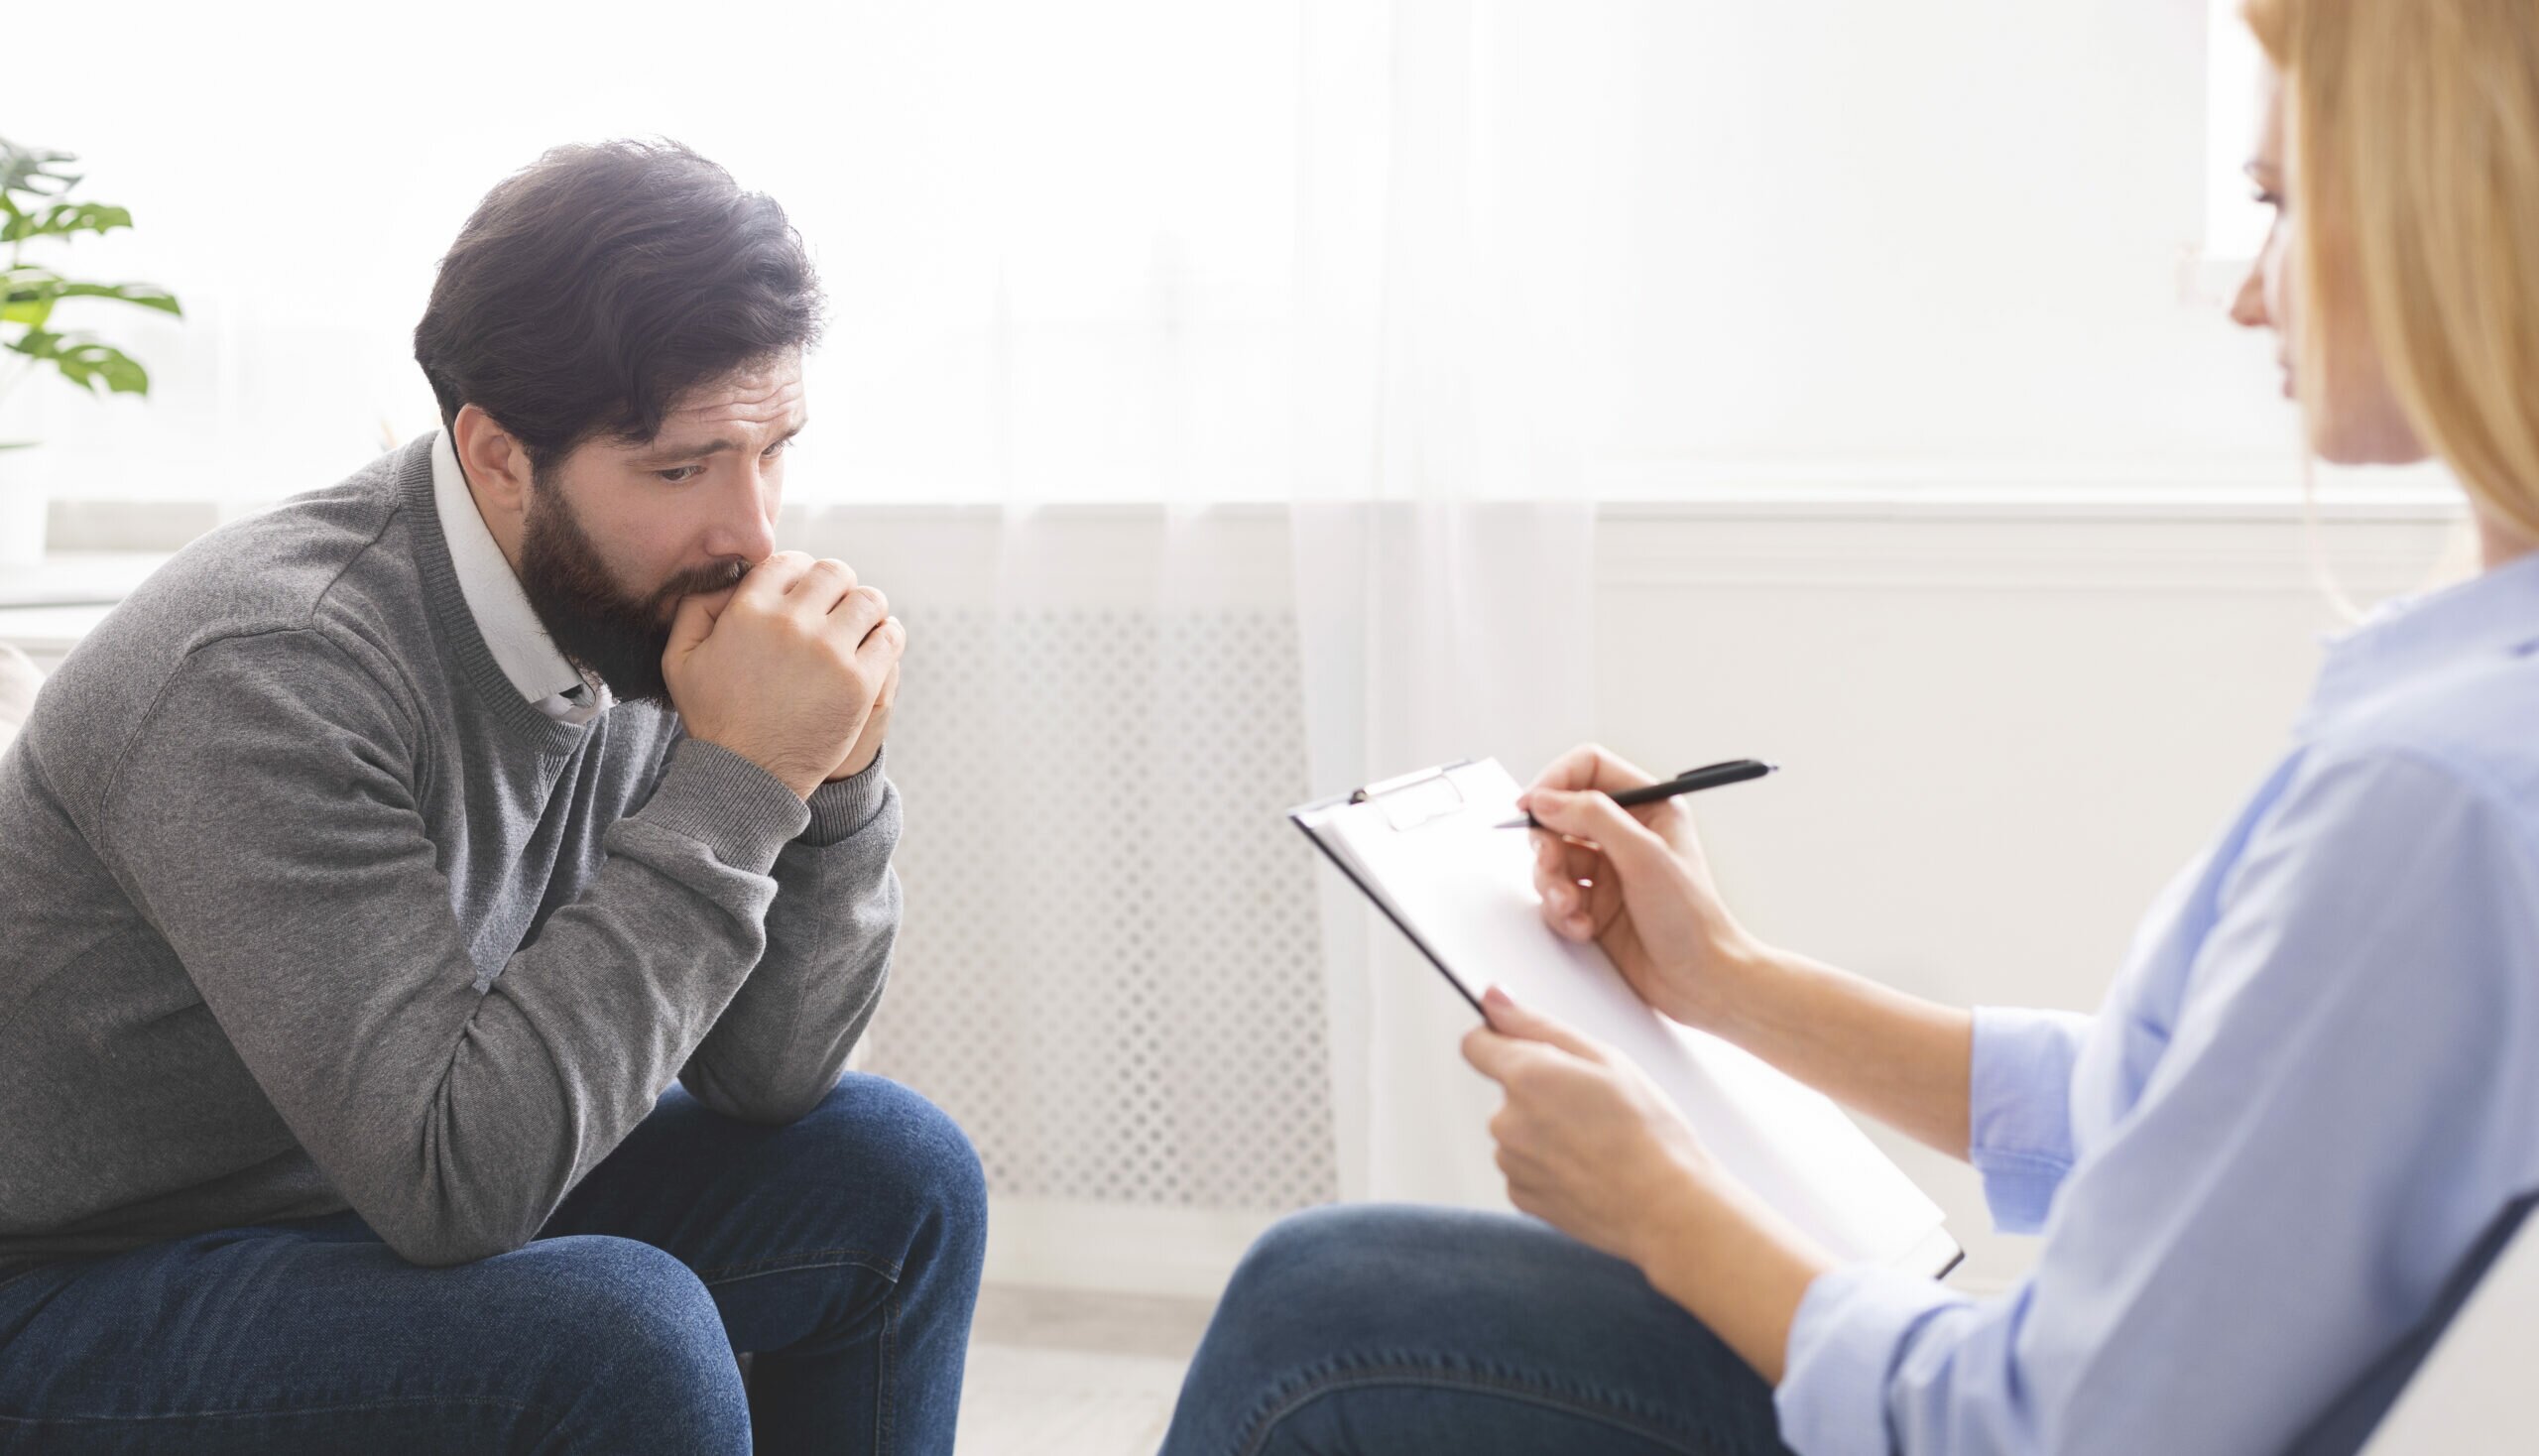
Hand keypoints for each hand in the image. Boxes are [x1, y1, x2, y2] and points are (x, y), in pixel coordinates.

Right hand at [661, 551, 906, 798]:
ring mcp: (830, 653)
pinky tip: (874, 646)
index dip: (797, 574)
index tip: (801, 594)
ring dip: (865, 610)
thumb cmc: (713, 717)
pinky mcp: (860, 682)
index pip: (789, 562)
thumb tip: (731, 578)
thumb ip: (696, 607)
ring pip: (869, 599)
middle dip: (834, 587)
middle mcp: (792, 624)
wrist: (746, 775)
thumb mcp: (680, 658)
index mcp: (749, 611)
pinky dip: (886, 635)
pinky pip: (890, 636)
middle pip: (834, 573)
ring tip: (855, 628)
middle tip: (831, 611)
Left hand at [1466, 985, 1834, 1383]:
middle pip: (1506, 1090)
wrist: (1668, 1208)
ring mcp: (1511, 1163)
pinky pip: (1525, 1166)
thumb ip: (1538, 1025)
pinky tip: (1589, 1168)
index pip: (1475, 1044)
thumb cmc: (1649, 1132)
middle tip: (1593, 1104)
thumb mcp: (1605, 1059)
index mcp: (1526, 1077)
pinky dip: (1549, 1165)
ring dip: (1545, 1130)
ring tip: (1598, 1141)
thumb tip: (1494, 999)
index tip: (1524, 1047)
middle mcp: (1506, 1121)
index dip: (1499, 1040)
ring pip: (1518, 1130)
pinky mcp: (1521, 1197)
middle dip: (1539, 1090)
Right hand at [1523, 743, 1760, 1031]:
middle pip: (1560, 814)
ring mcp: (1608, 868)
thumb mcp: (1644, 856)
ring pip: (1552, 857)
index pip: (1589, 768)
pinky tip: (1584, 927)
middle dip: (1547, 843)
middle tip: (1550, 864)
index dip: (1556, 781)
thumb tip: (1545, 799)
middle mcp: (1625, 833)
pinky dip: (1562, 912)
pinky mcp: (1594, 902)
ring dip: (1553, 884)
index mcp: (1649, 806)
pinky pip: (1556, 894)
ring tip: (1571, 907)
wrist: (1701, 982)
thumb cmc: (1692, 919)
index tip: (1531, 806)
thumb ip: (1593, 818)